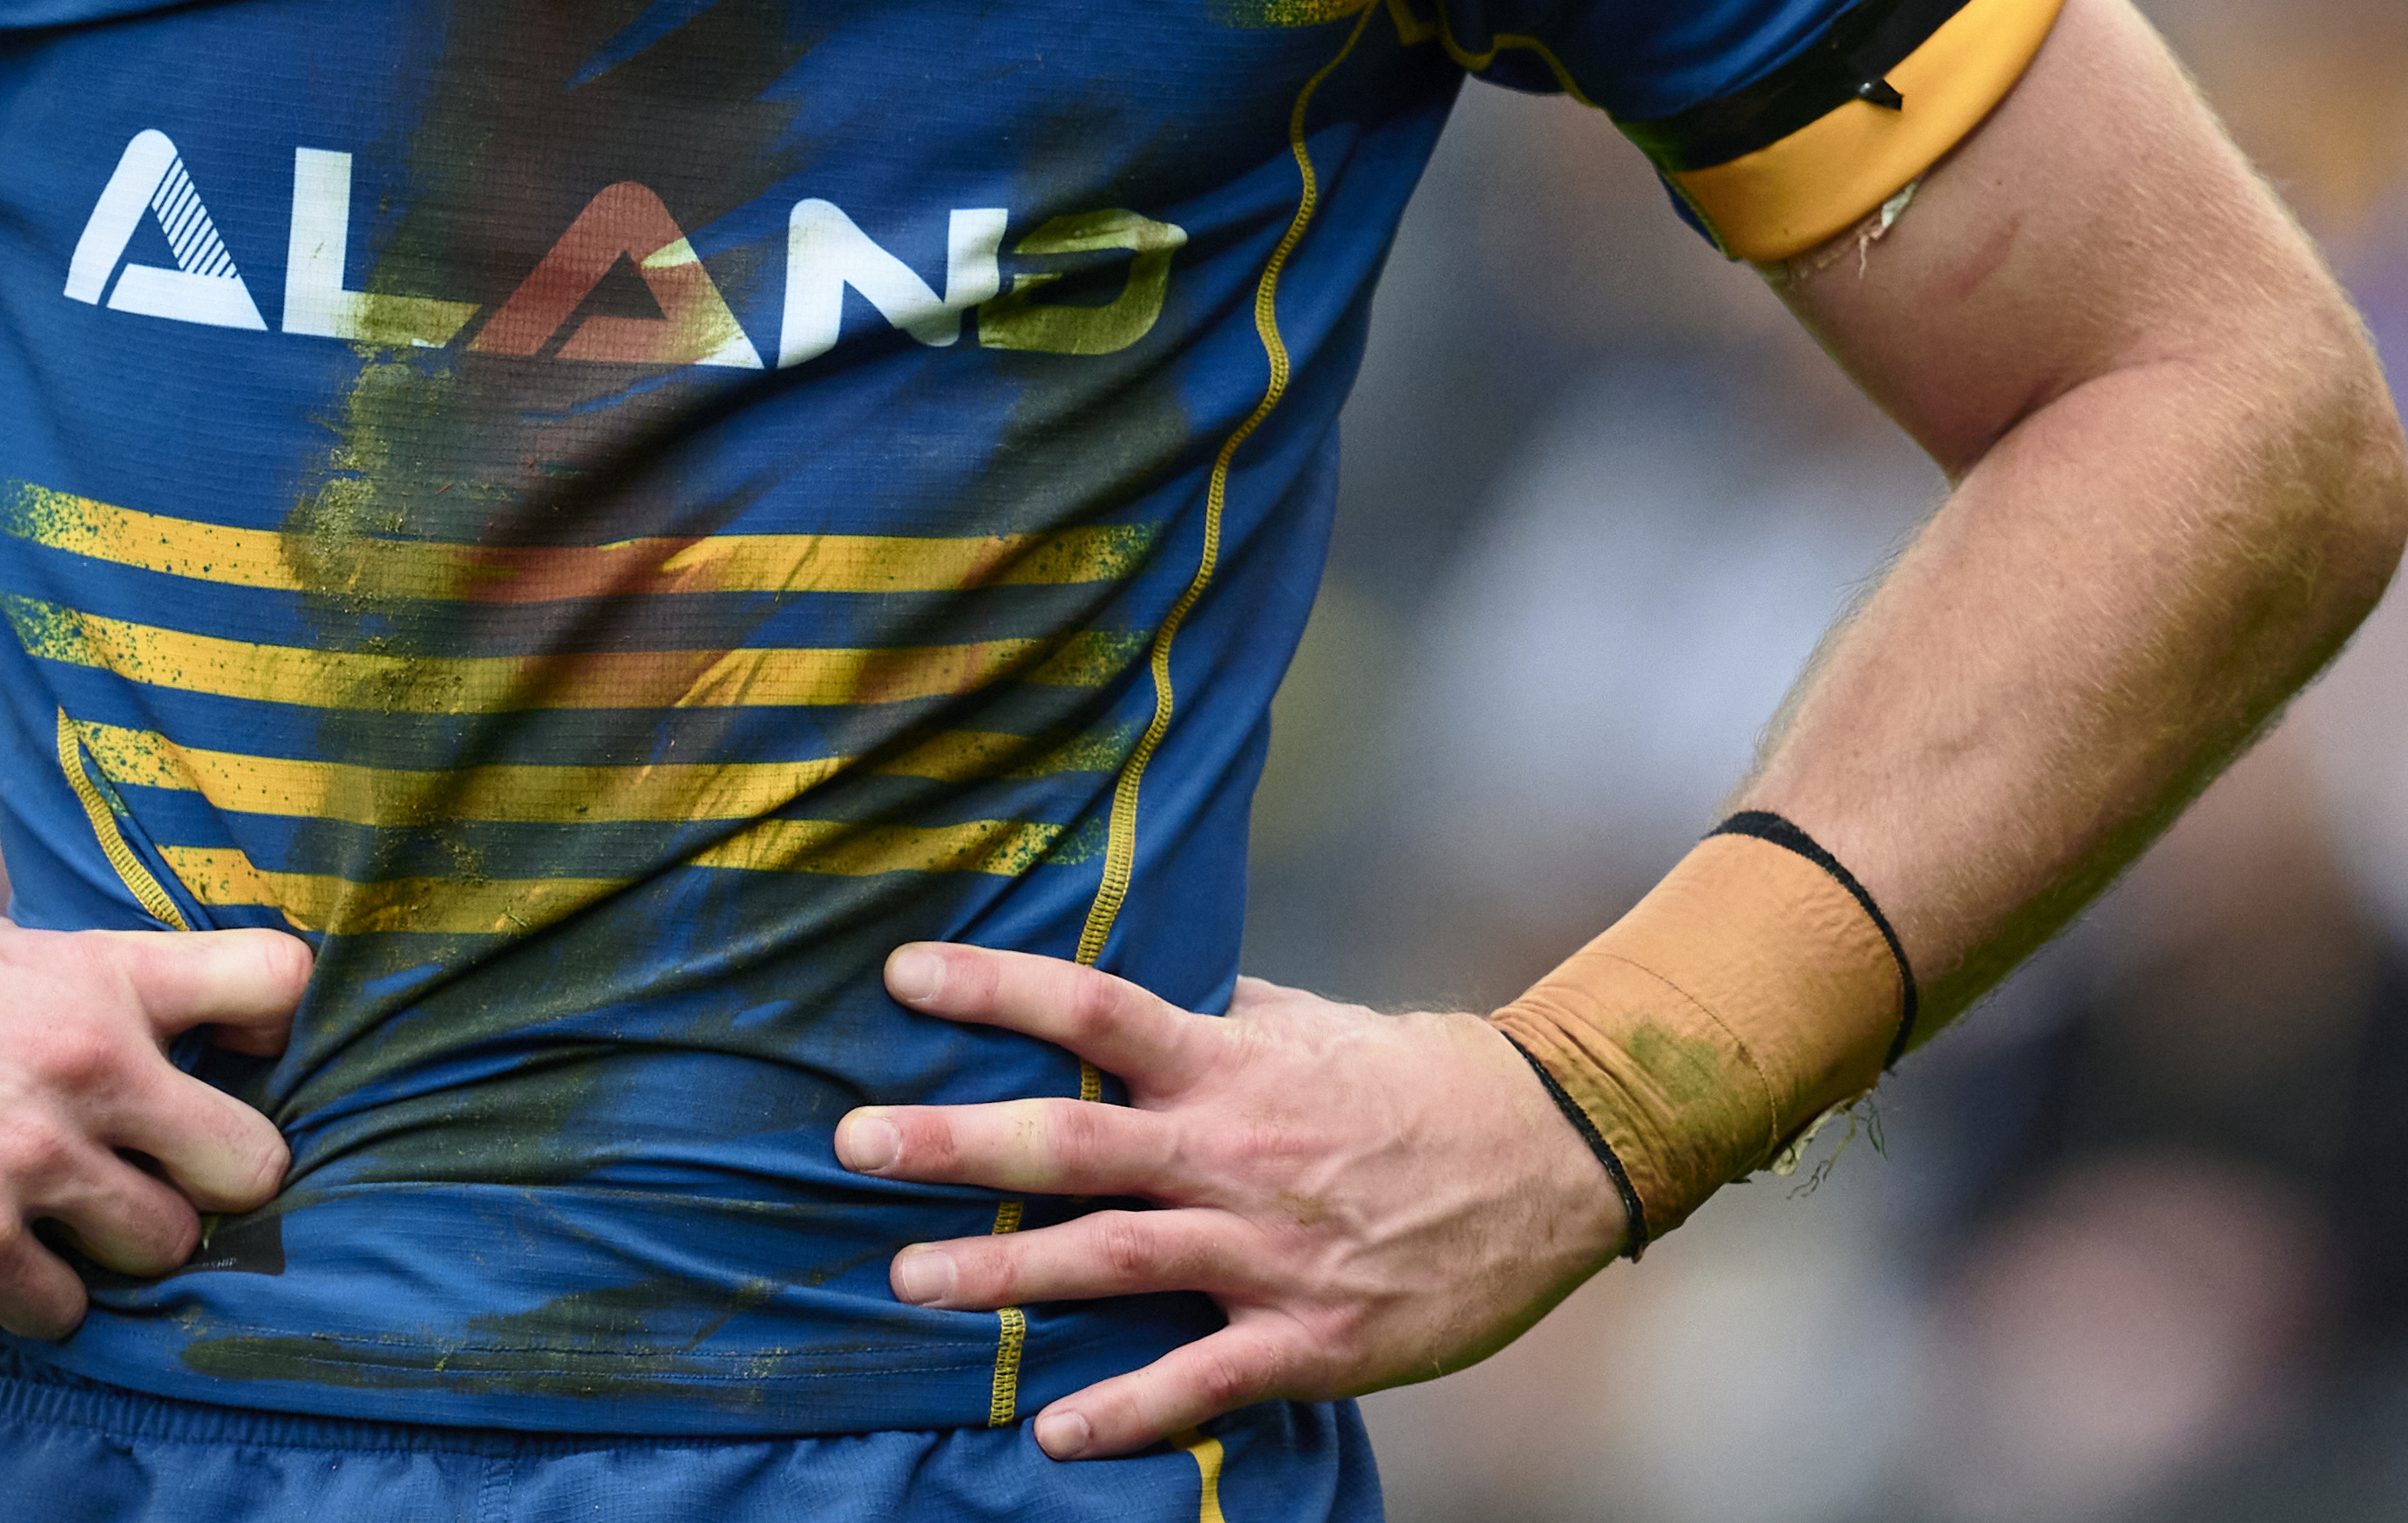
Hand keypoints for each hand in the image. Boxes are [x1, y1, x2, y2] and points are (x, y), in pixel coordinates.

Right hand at [0, 916, 313, 1339]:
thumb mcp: (29, 954)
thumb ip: (123, 992)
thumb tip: (221, 1037)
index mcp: (108, 980)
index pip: (276, 980)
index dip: (276, 1032)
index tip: (237, 1062)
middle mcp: (87, 1065)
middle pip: (254, 1164)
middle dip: (214, 1182)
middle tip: (161, 1178)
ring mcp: (31, 1160)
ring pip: (166, 1249)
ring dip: (124, 1248)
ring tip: (68, 1219)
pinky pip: (69, 1312)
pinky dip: (44, 1300)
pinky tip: (4, 1258)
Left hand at [832, 943, 1625, 1459]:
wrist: (1557, 1156)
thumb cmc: (1424, 1080)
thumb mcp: (1314, 1023)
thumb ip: (1221, 1011)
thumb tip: (1143, 988)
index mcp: (1232, 1064)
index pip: (1095, 1010)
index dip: (997, 989)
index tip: (903, 975)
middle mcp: (1236, 1152)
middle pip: (1074, 1143)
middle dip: (956, 1146)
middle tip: (850, 1144)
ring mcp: (1271, 1250)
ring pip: (1115, 1260)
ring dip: (1005, 1276)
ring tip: (907, 1285)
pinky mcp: (1313, 1336)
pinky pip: (1204, 1381)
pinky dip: (1129, 1411)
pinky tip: (1053, 1433)